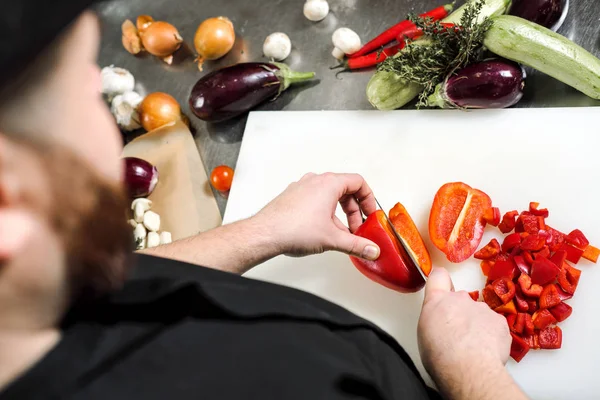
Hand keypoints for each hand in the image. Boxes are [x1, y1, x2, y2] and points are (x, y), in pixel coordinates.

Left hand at [253, 172, 380, 259]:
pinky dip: (324, 212)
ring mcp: (301, 188)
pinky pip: (315, 200)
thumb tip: (371, 249)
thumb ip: (357, 245)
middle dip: (354, 210)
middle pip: (344, 189)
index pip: (358, 182)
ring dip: (339, 213)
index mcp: (329, 184)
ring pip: (329, 196)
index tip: (370, 213)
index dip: (369, 199)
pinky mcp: (292, 197)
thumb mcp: (333, 239)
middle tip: (356, 227)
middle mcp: (315, 181)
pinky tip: (323, 231)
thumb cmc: (293, 229)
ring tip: (340, 233)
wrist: (265, 234)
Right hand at [418, 268, 511, 397]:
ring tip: (473, 346)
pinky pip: (495, 325)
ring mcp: (482, 308)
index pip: (438, 276)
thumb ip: (433, 318)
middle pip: (460, 299)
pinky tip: (486, 350)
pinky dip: (492, 335)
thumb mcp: (424, 333)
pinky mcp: (499, 321)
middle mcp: (460, 299)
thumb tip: (439, 323)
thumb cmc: (441, 357)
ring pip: (479, 313)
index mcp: (437, 301)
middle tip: (457, 334)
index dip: (441, 282)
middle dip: (460, 312)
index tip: (442, 288)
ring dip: (477, 325)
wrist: (468, 369)